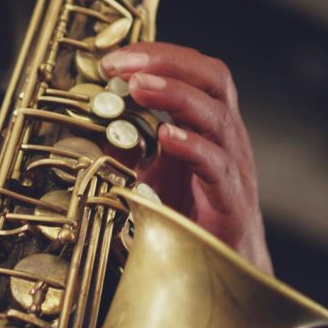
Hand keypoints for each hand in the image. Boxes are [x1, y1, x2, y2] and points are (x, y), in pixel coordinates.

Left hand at [101, 43, 271, 271]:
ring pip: (217, 116)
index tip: (116, 58)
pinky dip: (193, 146)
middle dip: (168, 63)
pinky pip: (218, 166)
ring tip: (139, 87)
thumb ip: (129, 147)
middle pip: (214, 79)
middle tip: (126, 64)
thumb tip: (93, 123)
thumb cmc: (191, 220)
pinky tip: (168, 136)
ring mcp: (234, 167)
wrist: (224, 271)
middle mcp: (227, 138)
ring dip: (175, 95)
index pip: (195, 71)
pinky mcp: (232, 201)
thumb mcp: (151, 174)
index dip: (159, 56)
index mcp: (210, 125)